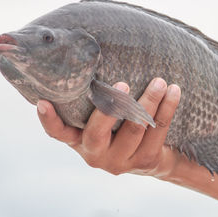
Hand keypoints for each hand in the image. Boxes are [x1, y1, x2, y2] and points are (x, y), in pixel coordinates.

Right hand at [37, 78, 181, 177]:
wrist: (149, 158)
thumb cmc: (119, 128)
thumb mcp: (103, 119)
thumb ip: (95, 101)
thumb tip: (90, 55)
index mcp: (80, 142)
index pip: (59, 133)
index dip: (49, 120)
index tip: (43, 102)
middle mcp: (96, 154)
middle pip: (97, 132)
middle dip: (110, 108)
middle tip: (122, 84)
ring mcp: (121, 161)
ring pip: (134, 129)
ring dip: (148, 102)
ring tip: (160, 81)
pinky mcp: (145, 161)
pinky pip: (158, 130)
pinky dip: (167, 108)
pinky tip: (174, 91)